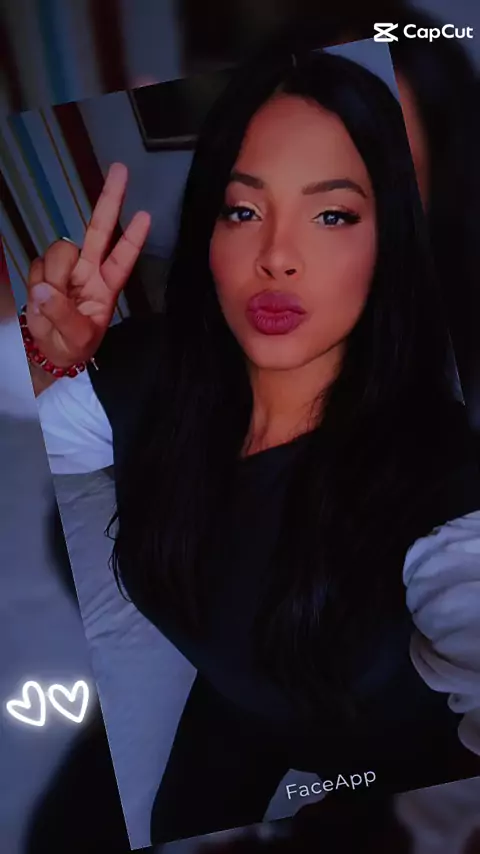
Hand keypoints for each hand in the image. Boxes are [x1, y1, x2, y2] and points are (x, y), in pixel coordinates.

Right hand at [26, 162, 150, 366]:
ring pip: (59, 250)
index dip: (133, 238)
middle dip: (110, 199)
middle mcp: (89, 270)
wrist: (49, 352)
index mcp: (107, 286)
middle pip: (99, 229)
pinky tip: (42, 298)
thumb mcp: (77, 338)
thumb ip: (62, 314)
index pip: (123, 258)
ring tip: (52, 301)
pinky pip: (37, 265)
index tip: (146, 215)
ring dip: (54, 274)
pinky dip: (36, 281)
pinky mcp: (44, 271)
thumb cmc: (73, 345)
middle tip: (121, 169)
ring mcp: (66, 269)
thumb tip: (44, 289)